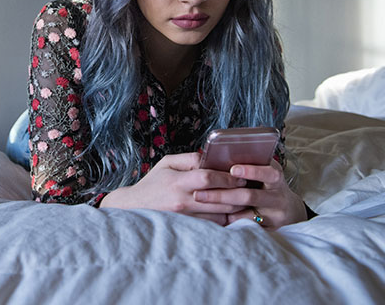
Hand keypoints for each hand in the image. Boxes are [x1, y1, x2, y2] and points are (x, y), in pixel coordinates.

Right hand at [99, 152, 247, 223]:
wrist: (134, 207)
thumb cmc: (152, 183)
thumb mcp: (166, 163)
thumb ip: (189, 159)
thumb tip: (210, 157)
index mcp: (177, 182)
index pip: (208, 178)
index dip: (227, 177)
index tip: (240, 175)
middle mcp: (182, 201)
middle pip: (219, 198)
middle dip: (237, 193)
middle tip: (249, 187)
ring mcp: (186, 217)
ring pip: (219, 214)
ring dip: (234, 207)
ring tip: (245, 199)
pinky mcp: (188, 227)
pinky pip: (213, 224)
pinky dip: (225, 218)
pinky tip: (232, 212)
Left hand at [193, 160, 307, 228]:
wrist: (289, 210)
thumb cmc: (268, 184)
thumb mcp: (265, 171)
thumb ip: (250, 165)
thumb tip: (221, 157)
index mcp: (275, 177)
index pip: (267, 172)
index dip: (251, 171)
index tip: (232, 170)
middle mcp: (277, 196)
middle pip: (249, 196)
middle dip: (222, 195)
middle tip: (199, 194)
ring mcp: (274, 215)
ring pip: (245, 215)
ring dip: (222, 211)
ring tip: (201, 206)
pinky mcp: (269, 230)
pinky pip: (245, 227)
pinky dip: (229, 223)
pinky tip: (212, 219)